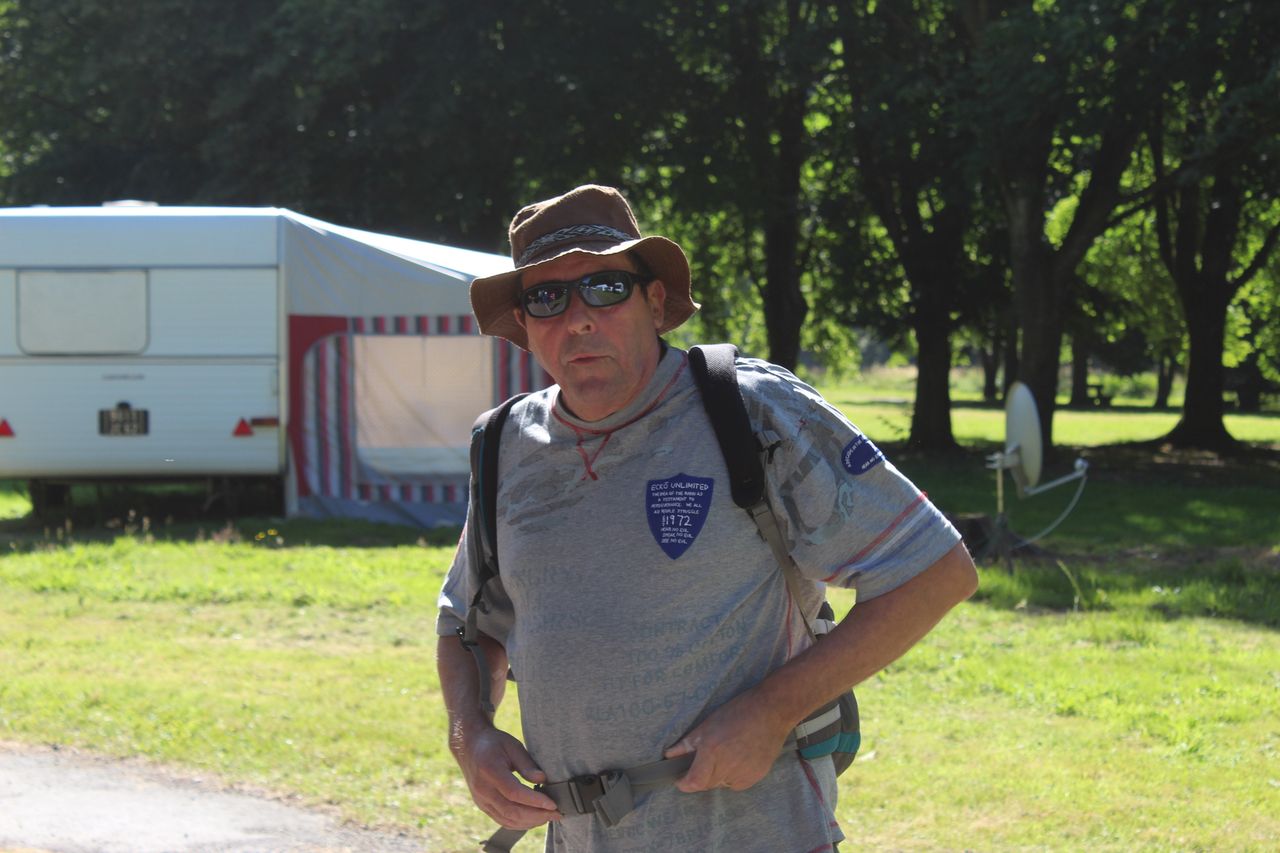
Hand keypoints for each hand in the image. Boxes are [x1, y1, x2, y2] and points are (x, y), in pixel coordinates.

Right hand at [456, 725, 560, 829]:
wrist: (468, 747)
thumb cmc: (493, 743)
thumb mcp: (512, 745)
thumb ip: (527, 764)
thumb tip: (542, 780)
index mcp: (489, 770)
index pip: (514, 793)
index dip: (535, 801)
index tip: (553, 804)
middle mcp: (483, 789)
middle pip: (511, 810)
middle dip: (537, 815)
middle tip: (557, 814)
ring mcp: (481, 800)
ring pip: (507, 819)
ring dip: (530, 822)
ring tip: (549, 817)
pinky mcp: (482, 806)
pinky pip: (502, 820)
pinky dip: (519, 824)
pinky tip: (534, 820)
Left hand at [662, 690, 791, 792]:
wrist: (771, 711)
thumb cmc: (738, 712)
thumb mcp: (708, 724)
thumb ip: (687, 744)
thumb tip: (669, 755)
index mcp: (712, 751)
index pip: (694, 782)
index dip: (684, 784)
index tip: (680, 780)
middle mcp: (727, 766)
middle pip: (707, 784)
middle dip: (700, 776)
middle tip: (704, 760)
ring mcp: (744, 773)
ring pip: (722, 784)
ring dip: (717, 775)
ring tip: (725, 754)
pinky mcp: (756, 776)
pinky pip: (737, 784)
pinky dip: (733, 776)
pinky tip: (738, 758)